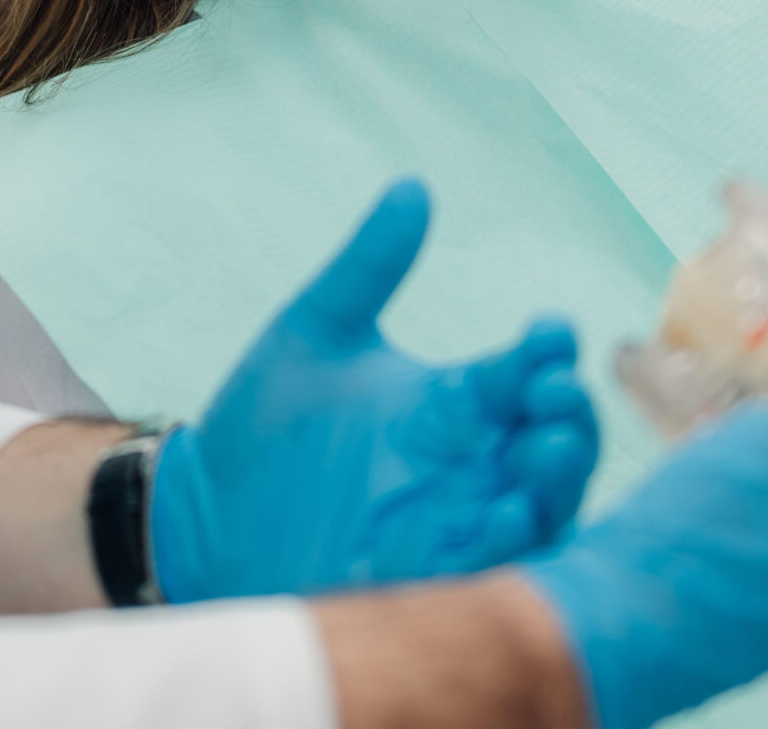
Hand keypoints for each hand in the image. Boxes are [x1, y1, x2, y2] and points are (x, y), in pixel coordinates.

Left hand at [151, 179, 598, 600]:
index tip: (548, 331)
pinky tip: (502, 517)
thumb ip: (368, 264)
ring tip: (548, 450)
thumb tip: (411, 185)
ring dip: (558, 480)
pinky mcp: (425, 582)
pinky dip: (509, 548)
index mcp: (453, 403)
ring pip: (541, 508)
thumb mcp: (316, 332)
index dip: (549, 350)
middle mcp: (469, 464)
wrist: (196, 522)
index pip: (525, 369)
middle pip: (554, 440)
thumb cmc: (261, 429)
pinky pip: (490, 573)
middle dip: (572, 416)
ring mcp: (454, 526)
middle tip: (556, 392)